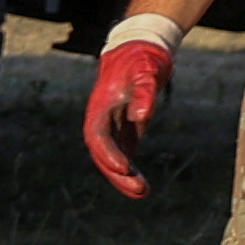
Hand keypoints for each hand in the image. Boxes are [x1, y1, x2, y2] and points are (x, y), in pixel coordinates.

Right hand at [81, 20, 176, 199]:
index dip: (108, 154)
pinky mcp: (123, 132)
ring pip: (111, 159)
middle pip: (103, 154)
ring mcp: (111, 128)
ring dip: (123, 179)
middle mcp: (101, 121)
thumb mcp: (146, 71)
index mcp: (101, 107)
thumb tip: (143, 116)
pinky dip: (129, 172)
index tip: (123, 168)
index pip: (99, 136)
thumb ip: (144, 92)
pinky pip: (123, 157)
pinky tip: (141, 186)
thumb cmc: (142, 60)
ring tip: (143, 193)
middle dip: (118, 175)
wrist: (138, 52)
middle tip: (139, 190)